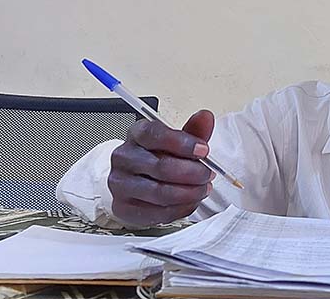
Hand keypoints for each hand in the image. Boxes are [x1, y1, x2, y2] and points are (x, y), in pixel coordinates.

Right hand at [108, 110, 215, 225]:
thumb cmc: (157, 157)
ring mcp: (120, 184)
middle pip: (161, 167)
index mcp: (136, 134)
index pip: (154, 134)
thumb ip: (193, 130)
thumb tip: (206, 117)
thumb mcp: (176, 140)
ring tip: (203, 189)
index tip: (204, 150)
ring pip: (160, 192)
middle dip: (192, 172)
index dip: (182, 143)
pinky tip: (191, 201)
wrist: (135, 180)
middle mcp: (124, 157)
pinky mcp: (123, 207)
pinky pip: (158, 212)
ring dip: (189, 193)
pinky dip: (181, 208)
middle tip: (208, 174)